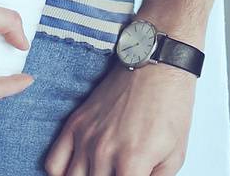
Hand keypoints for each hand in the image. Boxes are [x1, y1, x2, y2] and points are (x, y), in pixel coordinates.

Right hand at [44, 62, 196, 175]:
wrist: (156, 65)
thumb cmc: (170, 106)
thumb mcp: (176, 154)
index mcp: (132, 162)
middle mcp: (104, 151)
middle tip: (115, 175)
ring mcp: (86, 136)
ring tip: (98, 174)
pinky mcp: (75, 123)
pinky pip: (53, 162)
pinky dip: (60, 173)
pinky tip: (77, 172)